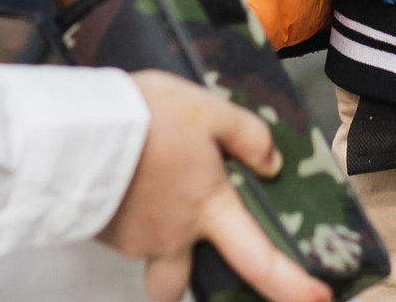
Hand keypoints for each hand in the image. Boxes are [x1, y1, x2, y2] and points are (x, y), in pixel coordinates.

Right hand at [102, 72, 332, 301]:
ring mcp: (131, 237)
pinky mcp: (98, 226)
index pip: (258, 260)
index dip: (291, 285)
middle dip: (177, 286)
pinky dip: (123, 208)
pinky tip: (120, 174)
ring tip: (139, 183)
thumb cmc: (147, 121)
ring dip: (147, 231)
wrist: (77, 130)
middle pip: (174, 287)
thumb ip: (245, 134)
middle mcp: (170, 236)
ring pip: (144, 251)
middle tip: (181, 258)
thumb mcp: (208, 111)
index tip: (318, 299)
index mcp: (207, 209)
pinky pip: (118, 227)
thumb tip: (271, 162)